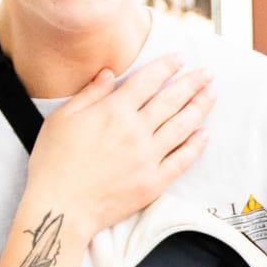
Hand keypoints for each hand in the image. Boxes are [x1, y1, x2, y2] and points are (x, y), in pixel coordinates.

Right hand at [25, 54, 214, 240]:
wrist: (61, 207)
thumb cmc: (54, 163)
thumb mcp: (62, 119)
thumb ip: (90, 94)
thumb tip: (110, 73)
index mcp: (113, 111)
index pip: (148, 81)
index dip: (166, 66)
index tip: (179, 58)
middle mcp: (135, 131)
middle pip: (171, 100)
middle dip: (192, 83)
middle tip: (207, 73)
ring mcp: (148, 157)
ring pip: (181, 126)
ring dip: (200, 107)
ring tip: (212, 94)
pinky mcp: (153, 183)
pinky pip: (181, 160)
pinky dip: (196, 146)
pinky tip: (204, 134)